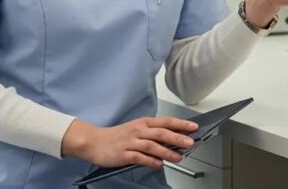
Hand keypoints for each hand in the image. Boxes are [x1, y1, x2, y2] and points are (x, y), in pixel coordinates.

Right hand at [61, 116, 197, 168]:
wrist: (94, 141)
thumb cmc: (116, 136)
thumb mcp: (136, 130)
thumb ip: (153, 134)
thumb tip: (173, 140)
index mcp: (142, 123)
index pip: (165, 122)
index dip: (180, 124)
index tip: (193, 127)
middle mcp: (138, 131)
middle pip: (161, 133)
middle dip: (177, 137)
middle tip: (190, 142)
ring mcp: (130, 142)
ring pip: (152, 145)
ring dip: (166, 151)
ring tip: (178, 157)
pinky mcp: (123, 154)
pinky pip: (139, 157)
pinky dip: (150, 161)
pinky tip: (158, 164)